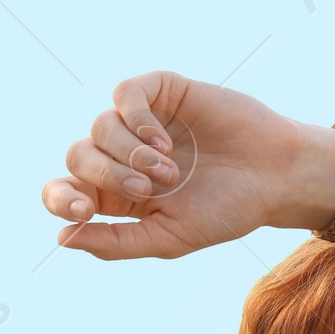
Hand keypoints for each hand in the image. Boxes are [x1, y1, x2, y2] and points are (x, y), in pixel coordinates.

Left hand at [41, 70, 334, 261]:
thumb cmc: (226, 211)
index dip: (60, 199)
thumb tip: (63, 239)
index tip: (81, 210)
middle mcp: (122, 157)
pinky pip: (124, 95)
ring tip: (169, 171)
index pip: (65, 191)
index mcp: (118, 196)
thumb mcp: (168, 238)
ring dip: (130, 154)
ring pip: (99, 127)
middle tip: (148, 190)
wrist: (274, 176)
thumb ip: (116, 242)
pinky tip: (163, 141)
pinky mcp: (160, 91)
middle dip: (105, 176)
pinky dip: (136, 119)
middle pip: (78, 157)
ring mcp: (139, 122)